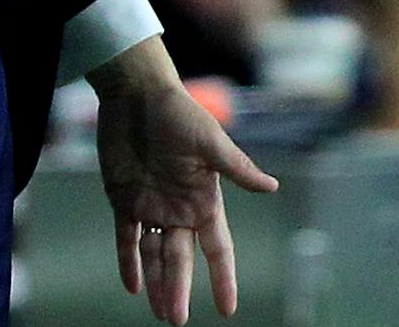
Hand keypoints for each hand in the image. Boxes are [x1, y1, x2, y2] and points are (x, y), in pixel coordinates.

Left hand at [90, 37, 277, 321]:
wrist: (137, 94)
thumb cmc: (178, 113)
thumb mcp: (211, 142)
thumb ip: (237, 169)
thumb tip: (273, 188)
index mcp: (204, 199)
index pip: (217, 248)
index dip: (223, 278)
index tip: (228, 309)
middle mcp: (180, 209)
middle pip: (182, 259)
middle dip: (180, 290)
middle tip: (177, 320)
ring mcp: (151, 206)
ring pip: (155, 255)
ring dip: (157, 284)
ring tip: (160, 313)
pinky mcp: (124, 199)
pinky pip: (127, 238)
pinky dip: (129, 261)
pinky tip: (132, 285)